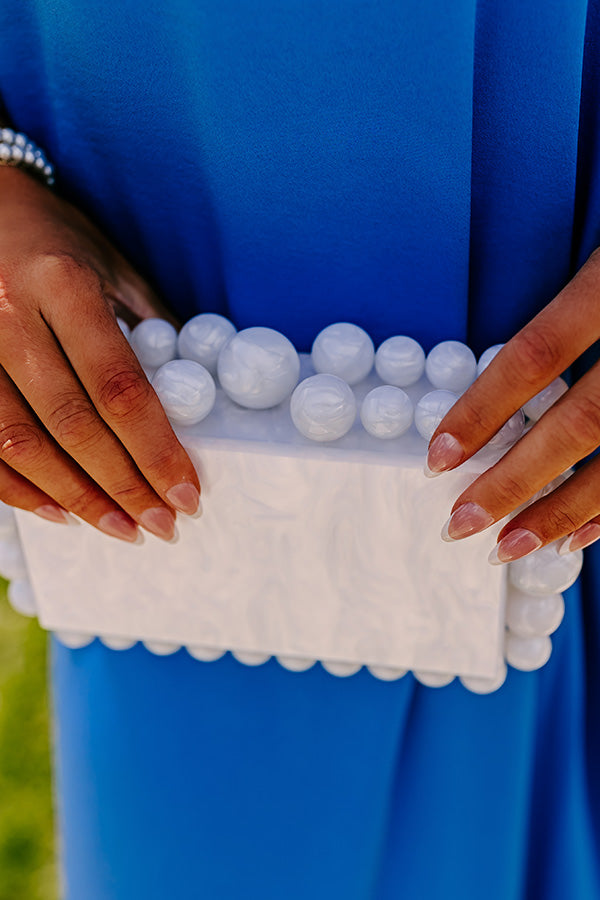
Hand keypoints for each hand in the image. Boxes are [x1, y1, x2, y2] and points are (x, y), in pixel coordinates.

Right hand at [0, 167, 199, 541]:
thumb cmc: (57, 237)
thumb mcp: (112, 266)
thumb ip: (151, 326)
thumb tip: (196, 392)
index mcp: (65, 284)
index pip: (121, 387)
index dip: (156, 450)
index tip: (186, 494)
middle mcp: (11, 314)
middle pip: (72, 423)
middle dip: (122, 485)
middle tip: (161, 526)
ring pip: (19, 441)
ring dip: (74, 496)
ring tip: (119, 527)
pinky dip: (17, 485)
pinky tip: (57, 509)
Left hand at [426, 248, 599, 562]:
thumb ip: (568, 315)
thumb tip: (504, 394)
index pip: (536, 355)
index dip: (483, 409)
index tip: (440, 455)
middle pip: (579, 423)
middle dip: (515, 481)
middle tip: (461, 523)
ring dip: (564, 511)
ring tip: (510, 546)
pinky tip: (578, 535)